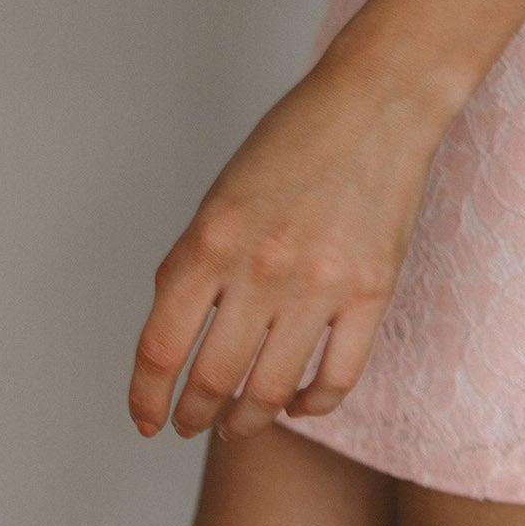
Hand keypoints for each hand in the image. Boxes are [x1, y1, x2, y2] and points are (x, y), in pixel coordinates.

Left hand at [127, 52, 451, 441]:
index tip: (146, 418)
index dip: (146, 396)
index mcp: (212, 239)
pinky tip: (301, 403)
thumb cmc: (296, 139)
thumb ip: (194, 262)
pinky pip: (337, 378)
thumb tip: (174, 333)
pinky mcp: (372, 292)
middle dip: (194, 415)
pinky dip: (313, 405)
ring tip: (239, 424)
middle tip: (192, 423)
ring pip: (271, 391)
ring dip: (248, 421)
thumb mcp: (222, 194)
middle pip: (212, 379)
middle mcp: (261, 268)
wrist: (378, 102)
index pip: (161, 347)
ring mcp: (320, 284)